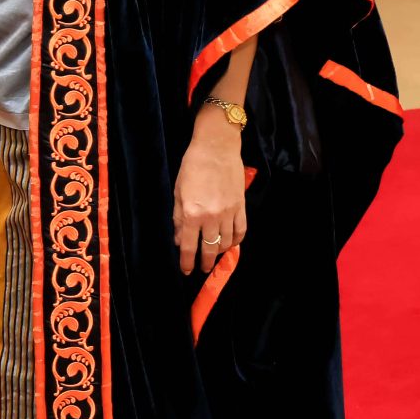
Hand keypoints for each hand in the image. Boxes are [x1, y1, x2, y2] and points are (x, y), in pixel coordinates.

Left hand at [174, 121, 248, 276]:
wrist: (217, 148)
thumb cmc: (192, 167)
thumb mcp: (178, 193)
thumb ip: (178, 219)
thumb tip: (179, 241)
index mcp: (192, 213)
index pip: (189, 247)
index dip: (187, 262)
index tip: (186, 270)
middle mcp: (211, 217)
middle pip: (209, 249)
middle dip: (205, 262)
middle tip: (202, 268)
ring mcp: (228, 213)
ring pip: (226, 242)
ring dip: (220, 252)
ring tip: (215, 254)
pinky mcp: (241, 207)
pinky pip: (241, 231)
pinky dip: (236, 241)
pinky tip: (231, 243)